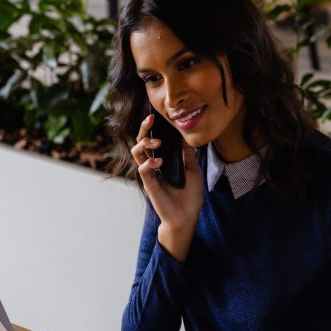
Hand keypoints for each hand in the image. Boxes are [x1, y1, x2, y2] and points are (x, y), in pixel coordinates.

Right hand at [131, 114, 203, 261]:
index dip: (152, 126)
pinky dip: (150, 162)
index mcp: (163, 159)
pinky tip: (159, 161)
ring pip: (137, 152)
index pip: (153, 138)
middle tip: (150, 119)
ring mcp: (150, 173)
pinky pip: (143, 169)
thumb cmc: (190, 195)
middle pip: (141, 141)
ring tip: (157, 142)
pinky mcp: (149, 184)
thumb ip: (187, 154)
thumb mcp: (193, 170)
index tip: (157, 114)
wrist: (188, 216)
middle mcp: (153, 164)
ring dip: (144, 143)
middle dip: (144, 128)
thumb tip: (185, 136)